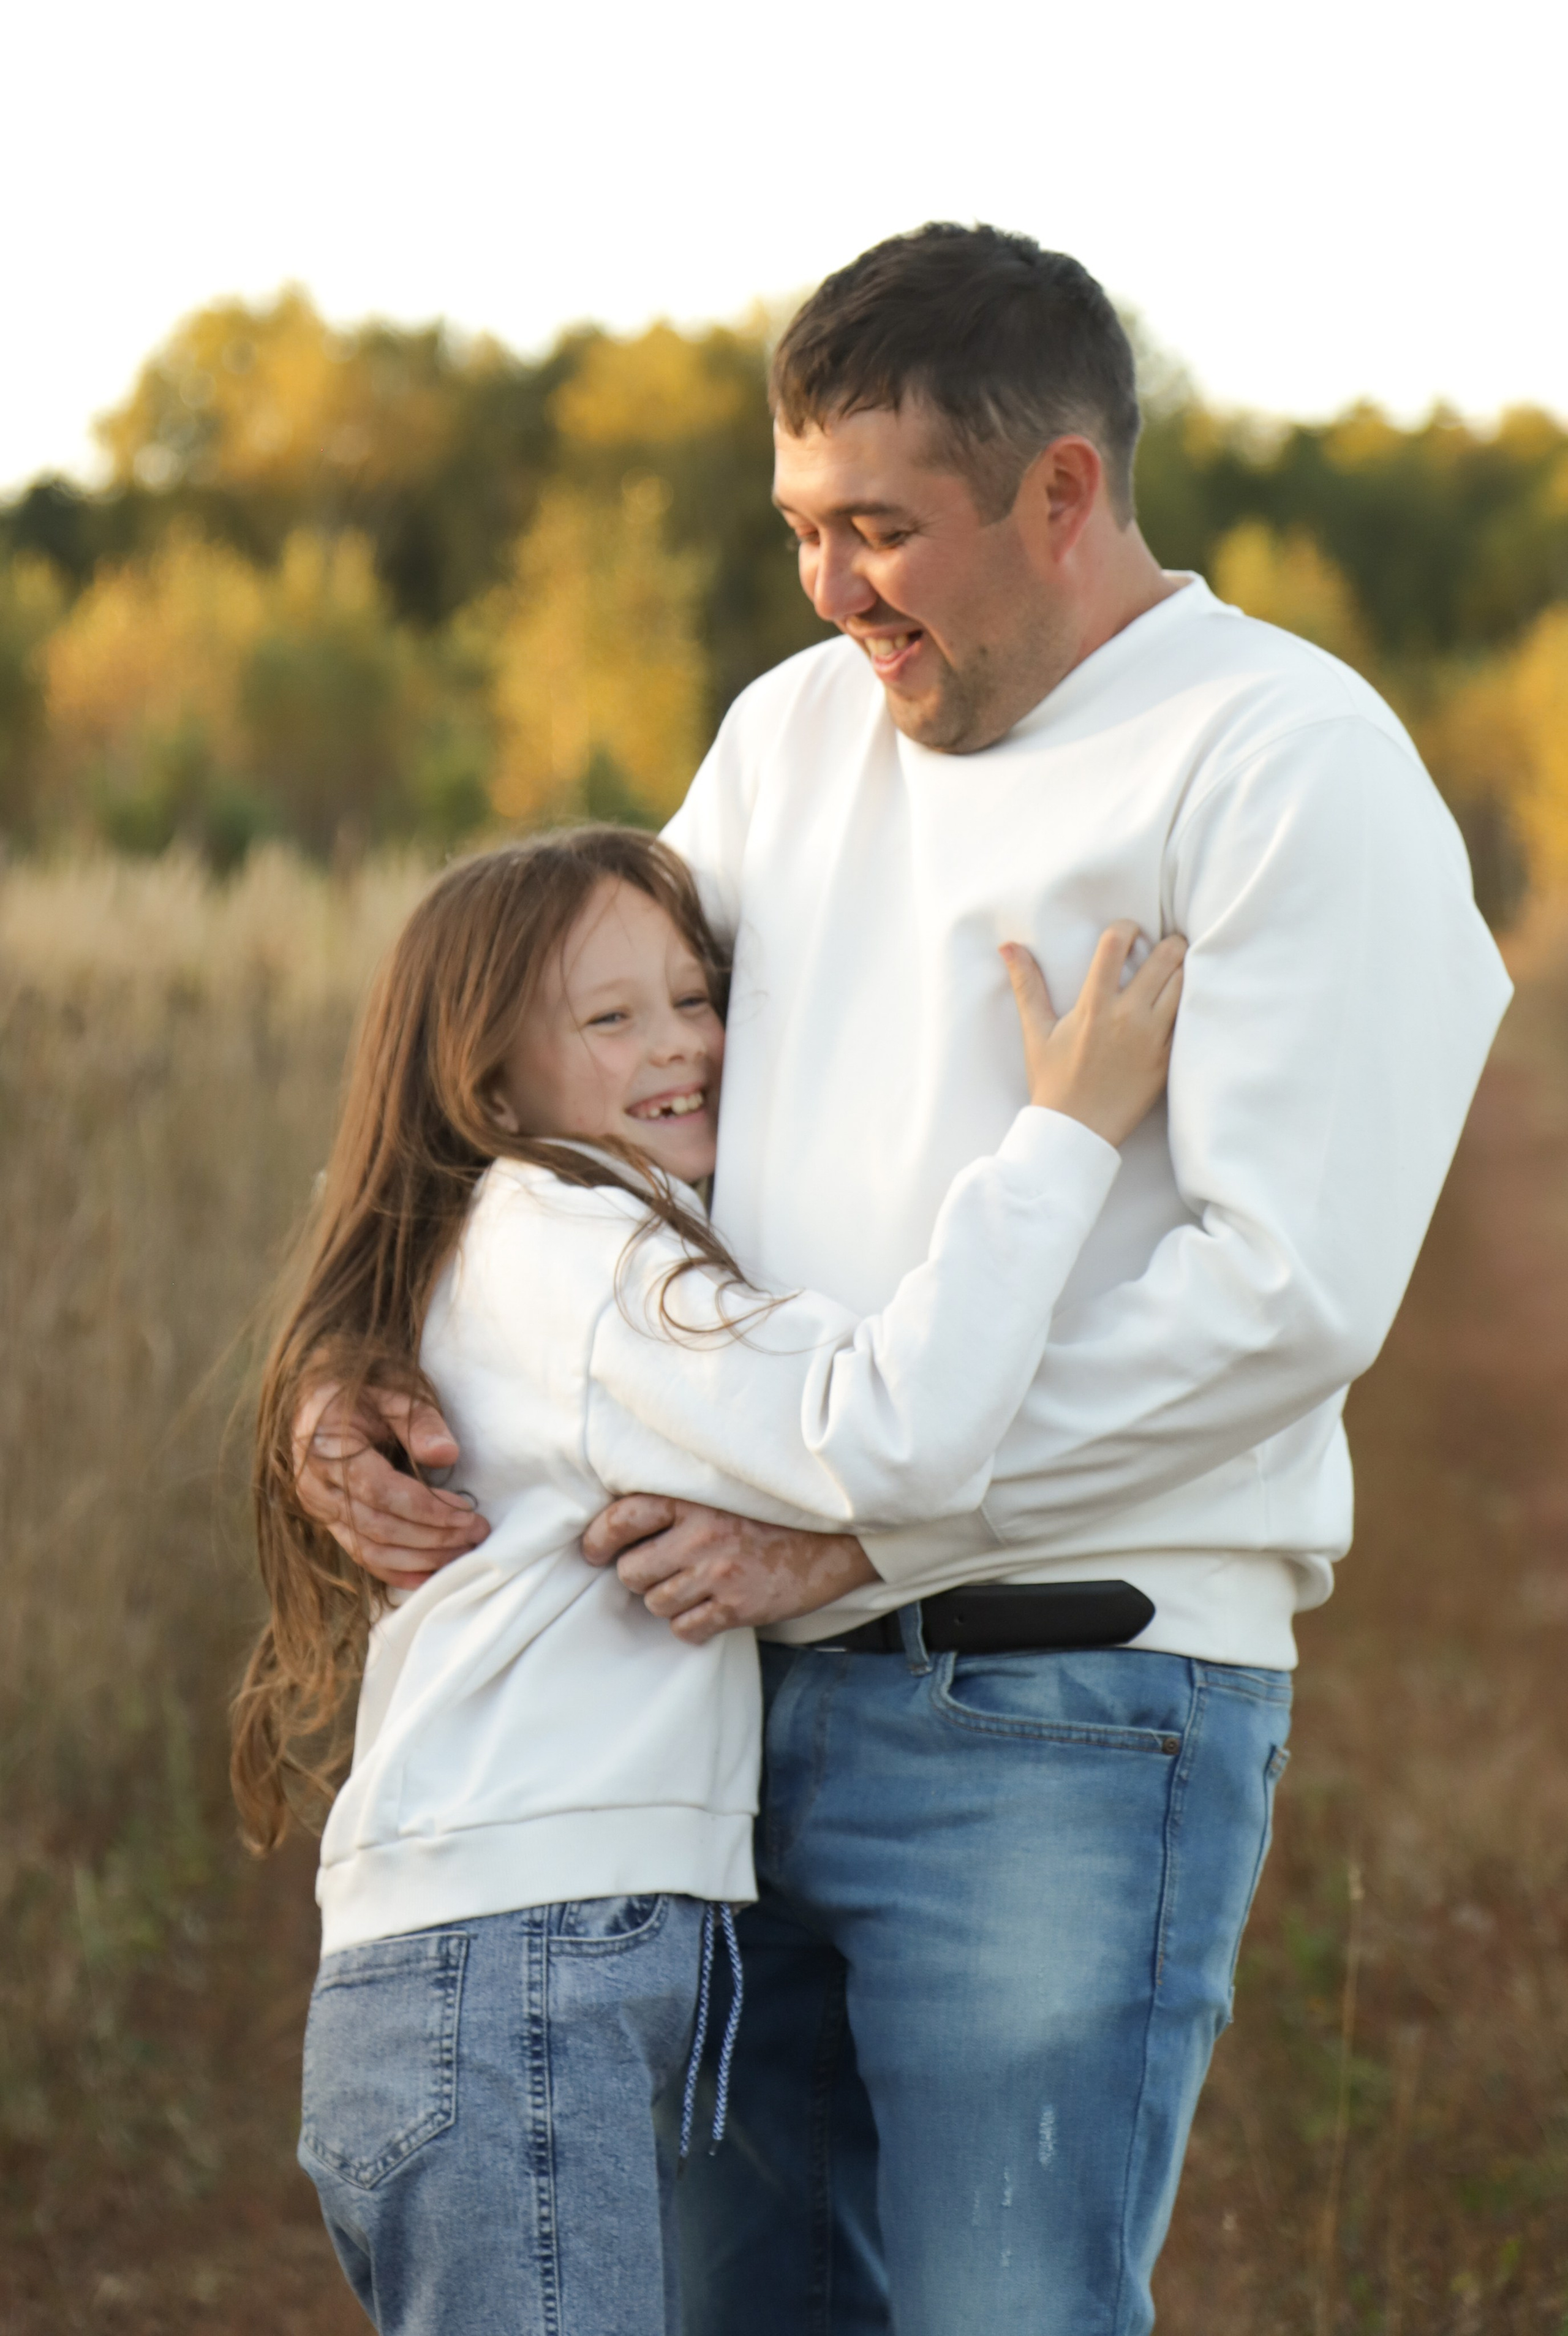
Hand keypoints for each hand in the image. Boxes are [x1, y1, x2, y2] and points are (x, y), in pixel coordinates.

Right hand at [293, 1380, 490, 1591]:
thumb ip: (420, 1421)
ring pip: (370, 1550)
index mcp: (328, 1449)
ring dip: (420, 1559)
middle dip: (432, 1538)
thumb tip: (447, 1455)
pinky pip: (361, 1555)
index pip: (381, 1492)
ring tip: (462, 1553)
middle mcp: (317, 1486)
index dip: (427, 1509)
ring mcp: (319, 1508)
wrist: (320, 1395)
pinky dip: (395, 1572)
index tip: (468, 1514)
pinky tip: (428, 1576)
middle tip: (476, 1534)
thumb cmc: (361, 1390)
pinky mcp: (328, 1521)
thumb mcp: (393, 1392)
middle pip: (379, 1527)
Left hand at [581, 1496, 876, 1643]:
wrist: (832, 1543)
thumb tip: (617, 1534)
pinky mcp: (737, 1608)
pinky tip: (708, 1609)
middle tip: (658, 1570)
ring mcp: (719, 1574)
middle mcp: (702, 1536)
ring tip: (691, 1586)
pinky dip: (689, 1625)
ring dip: (665, 1601)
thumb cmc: (768, 1519)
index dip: (597, 1538)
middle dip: (637, 1577)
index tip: (594, 1550)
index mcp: (693, 1501)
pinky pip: (684, 1629)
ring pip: (654, 1604)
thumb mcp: (720, 1498)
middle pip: (631, 1572)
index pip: (623, 1518)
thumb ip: (676, 1509)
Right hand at [1000, 921, 1185, 1147]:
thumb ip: (1027, 985)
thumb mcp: (1036, 1032)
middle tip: (1165, 944)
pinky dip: (1189, 1004)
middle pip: (1165, 958)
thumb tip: (1008, 945)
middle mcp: (1128, 1017)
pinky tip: (1181, 1002)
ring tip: (1176, 969)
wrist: (1077, 1131)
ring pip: (1184, 985)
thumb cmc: (1053, 1082)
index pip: (1115, 944)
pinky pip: (1189, 1019)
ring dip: (1182, 970)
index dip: (1126, 927)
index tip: (1127, 931)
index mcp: (1094, 1006)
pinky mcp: (1167, 1058)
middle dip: (1169, 943)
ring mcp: (1153, 1038)